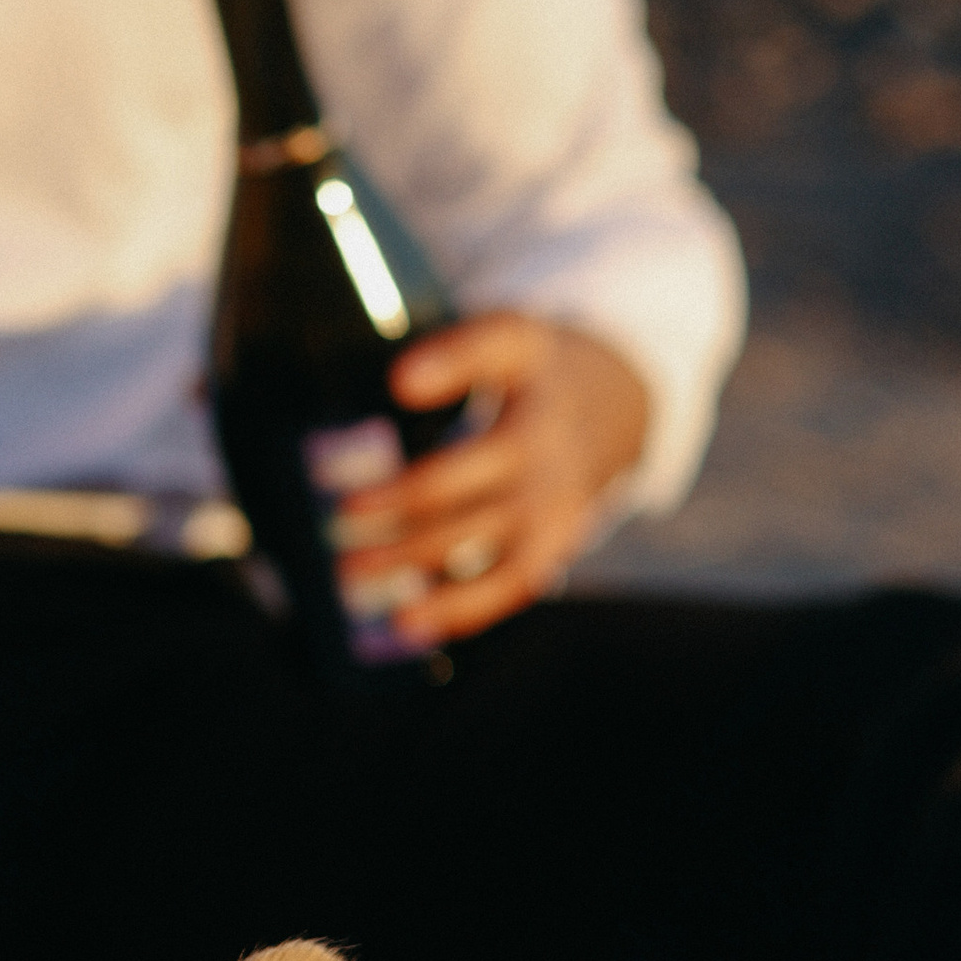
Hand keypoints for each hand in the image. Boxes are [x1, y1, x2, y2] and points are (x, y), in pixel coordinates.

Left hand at [328, 320, 649, 648]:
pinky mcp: (556, 538)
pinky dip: (460, 606)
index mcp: (530, 366)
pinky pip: (509, 580)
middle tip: (341, 514)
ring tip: (352, 571)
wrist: (619, 408)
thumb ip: (455, 352)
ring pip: (479, 534)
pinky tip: (407, 621)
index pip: (495, 350)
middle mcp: (544, 434)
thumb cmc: (534, 376)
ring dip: (412, 558)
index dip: (449, 364)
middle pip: (465, 471)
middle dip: (399, 500)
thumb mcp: (508, 339)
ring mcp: (553, 493)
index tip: (401, 382)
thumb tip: (398, 384)